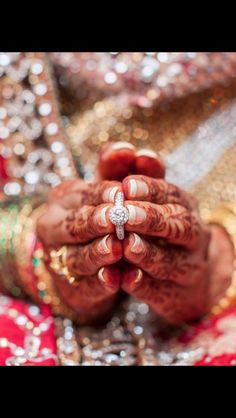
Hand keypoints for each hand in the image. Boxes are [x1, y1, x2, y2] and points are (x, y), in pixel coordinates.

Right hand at [37, 178, 123, 323]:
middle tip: (116, 218)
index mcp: (63, 200)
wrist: (90, 260)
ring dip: (97, 253)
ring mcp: (59, 260)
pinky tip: (114, 280)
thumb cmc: (105, 216)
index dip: (100, 193)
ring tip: (116, 249)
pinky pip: (84, 286)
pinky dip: (99, 283)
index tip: (120, 193)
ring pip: (76, 257)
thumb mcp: (113, 192)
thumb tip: (130, 149)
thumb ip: (122, 170)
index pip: (80, 194)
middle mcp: (54, 228)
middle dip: (95, 221)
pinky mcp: (71, 288)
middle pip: (74, 225)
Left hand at [121, 174, 233, 323]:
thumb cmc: (152, 227)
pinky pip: (160, 291)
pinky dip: (143, 284)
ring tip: (127, 245)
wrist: (182, 276)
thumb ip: (128, 173)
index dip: (150, 190)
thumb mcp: (140, 199)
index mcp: (184, 208)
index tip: (126, 186)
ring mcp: (187, 268)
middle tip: (123, 214)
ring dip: (149, 253)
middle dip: (151, 219)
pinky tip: (124, 278)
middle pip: (178, 226)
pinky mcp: (175, 296)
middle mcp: (191, 236)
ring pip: (173, 261)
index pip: (172, 195)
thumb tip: (127, 149)